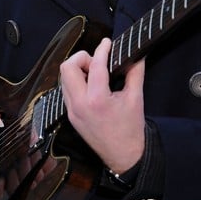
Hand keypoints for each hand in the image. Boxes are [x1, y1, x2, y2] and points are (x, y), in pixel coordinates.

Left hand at [59, 38, 145, 173]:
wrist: (123, 156)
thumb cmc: (130, 130)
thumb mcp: (136, 98)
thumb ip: (135, 73)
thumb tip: (136, 55)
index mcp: (97, 100)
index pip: (95, 65)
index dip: (102, 49)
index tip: (108, 43)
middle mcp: (79, 104)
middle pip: (67, 68)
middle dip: (82, 58)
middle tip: (97, 61)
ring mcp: (72, 111)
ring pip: (63, 78)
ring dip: (78, 70)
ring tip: (95, 73)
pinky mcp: (71, 115)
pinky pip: (66, 90)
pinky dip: (76, 82)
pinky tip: (91, 85)